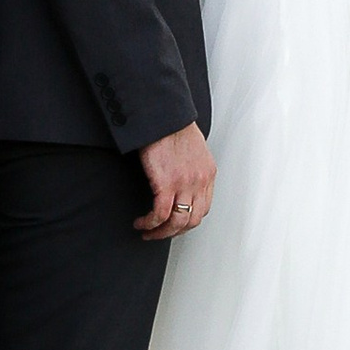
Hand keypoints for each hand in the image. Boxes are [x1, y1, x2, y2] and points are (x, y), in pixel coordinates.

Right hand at [136, 122, 214, 239]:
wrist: (163, 116)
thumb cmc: (173, 126)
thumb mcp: (193, 149)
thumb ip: (192, 167)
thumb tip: (182, 179)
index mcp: (207, 173)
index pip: (203, 208)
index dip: (187, 221)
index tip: (174, 224)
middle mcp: (200, 181)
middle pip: (192, 220)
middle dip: (174, 232)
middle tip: (159, 233)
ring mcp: (185, 184)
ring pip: (177, 222)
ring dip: (161, 232)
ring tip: (148, 232)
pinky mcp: (166, 183)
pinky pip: (160, 214)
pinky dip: (150, 223)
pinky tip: (141, 223)